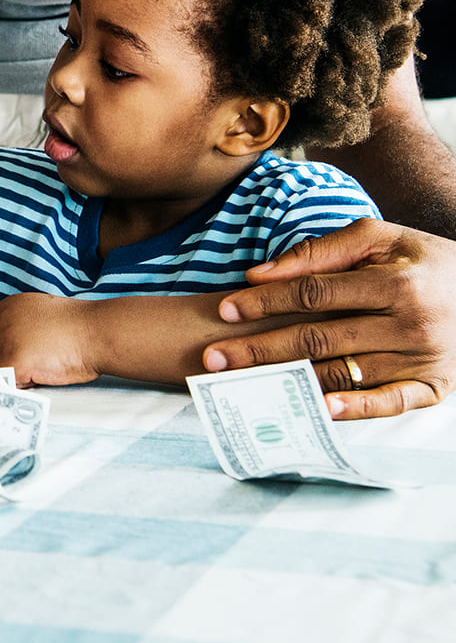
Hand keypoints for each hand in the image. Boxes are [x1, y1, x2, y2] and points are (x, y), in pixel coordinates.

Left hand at [0, 292, 98, 386]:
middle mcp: (0, 321)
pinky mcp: (14, 360)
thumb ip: (17, 326)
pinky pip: (5, 383)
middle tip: (15, 375)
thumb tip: (3, 348)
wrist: (98, 331)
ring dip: (7, 378)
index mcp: (6, 308)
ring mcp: (5, 340)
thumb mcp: (39, 314)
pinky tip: (36, 380)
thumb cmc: (79, 327)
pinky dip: (18, 387)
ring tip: (32, 374)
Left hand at [208, 219, 455, 418]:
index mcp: (395, 283)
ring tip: (242, 385)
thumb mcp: (377, 238)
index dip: (267, 301)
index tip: (226, 309)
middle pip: (319, 338)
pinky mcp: (435, 386)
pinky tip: (317, 409)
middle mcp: (410, 324)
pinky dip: (355, 409)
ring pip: (343, 373)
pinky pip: (391, 404)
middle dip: (260, 348)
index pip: (314, 294)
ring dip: (289, 380)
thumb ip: (317, 251)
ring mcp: (423, 359)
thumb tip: (257, 274)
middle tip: (214, 357)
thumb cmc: (419, 259)